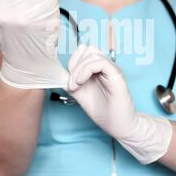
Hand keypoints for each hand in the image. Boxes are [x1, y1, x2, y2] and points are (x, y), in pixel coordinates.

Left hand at [67, 44, 172, 163]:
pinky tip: (81, 82)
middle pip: (89, 49)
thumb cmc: (103, 112)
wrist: (118, 125)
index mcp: (98, 70)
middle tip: (72, 83)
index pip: (84, 52)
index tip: (68, 79)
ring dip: (79, 68)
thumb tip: (58, 75)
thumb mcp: (80, 95)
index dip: (73, 61)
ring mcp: (112, 70)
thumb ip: (71, 83)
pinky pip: (101, 62)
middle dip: (75, 63)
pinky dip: (86, 70)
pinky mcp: (117, 76)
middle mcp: (106, 67)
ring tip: (76, 84)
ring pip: (93, 53)